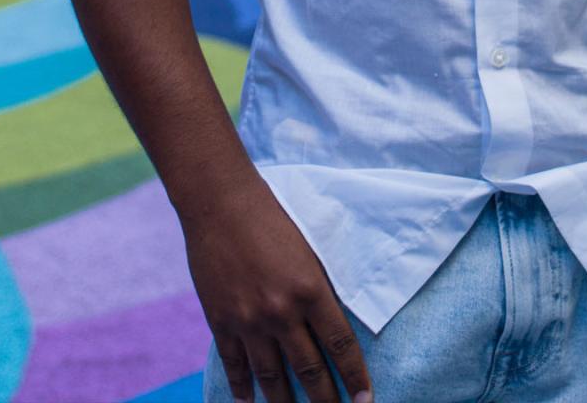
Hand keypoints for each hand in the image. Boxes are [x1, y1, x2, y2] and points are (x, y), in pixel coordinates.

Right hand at [183, 173, 372, 402]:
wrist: (220, 203)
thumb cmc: (272, 216)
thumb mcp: (309, 248)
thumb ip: (319, 287)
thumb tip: (332, 323)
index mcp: (310, 289)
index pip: (340, 345)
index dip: (355, 376)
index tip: (366, 399)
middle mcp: (281, 312)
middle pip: (309, 370)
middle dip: (325, 400)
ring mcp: (248, 320)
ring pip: (272, 377)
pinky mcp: (221, 321)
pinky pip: (235, 365)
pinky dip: (243, 388)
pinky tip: (249, 402)